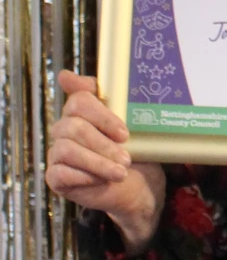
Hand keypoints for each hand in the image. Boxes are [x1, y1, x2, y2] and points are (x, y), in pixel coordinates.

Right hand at [45, 71, 166, 250]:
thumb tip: (64, 75)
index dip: (103, 116)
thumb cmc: (135, 148)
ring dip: (99, 162)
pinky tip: (103, 180)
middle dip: (103, 144)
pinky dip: (87, 176)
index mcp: (83, 111)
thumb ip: (107, 95)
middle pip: (74, 126)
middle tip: (127, 156)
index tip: (124, 133)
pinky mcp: (55, 177)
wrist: (139, 184)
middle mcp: (65, 129)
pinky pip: (61, 173)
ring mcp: (58, 153)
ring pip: (67, 149)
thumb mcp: (130, 120)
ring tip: (121, 171)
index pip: (79, 100)